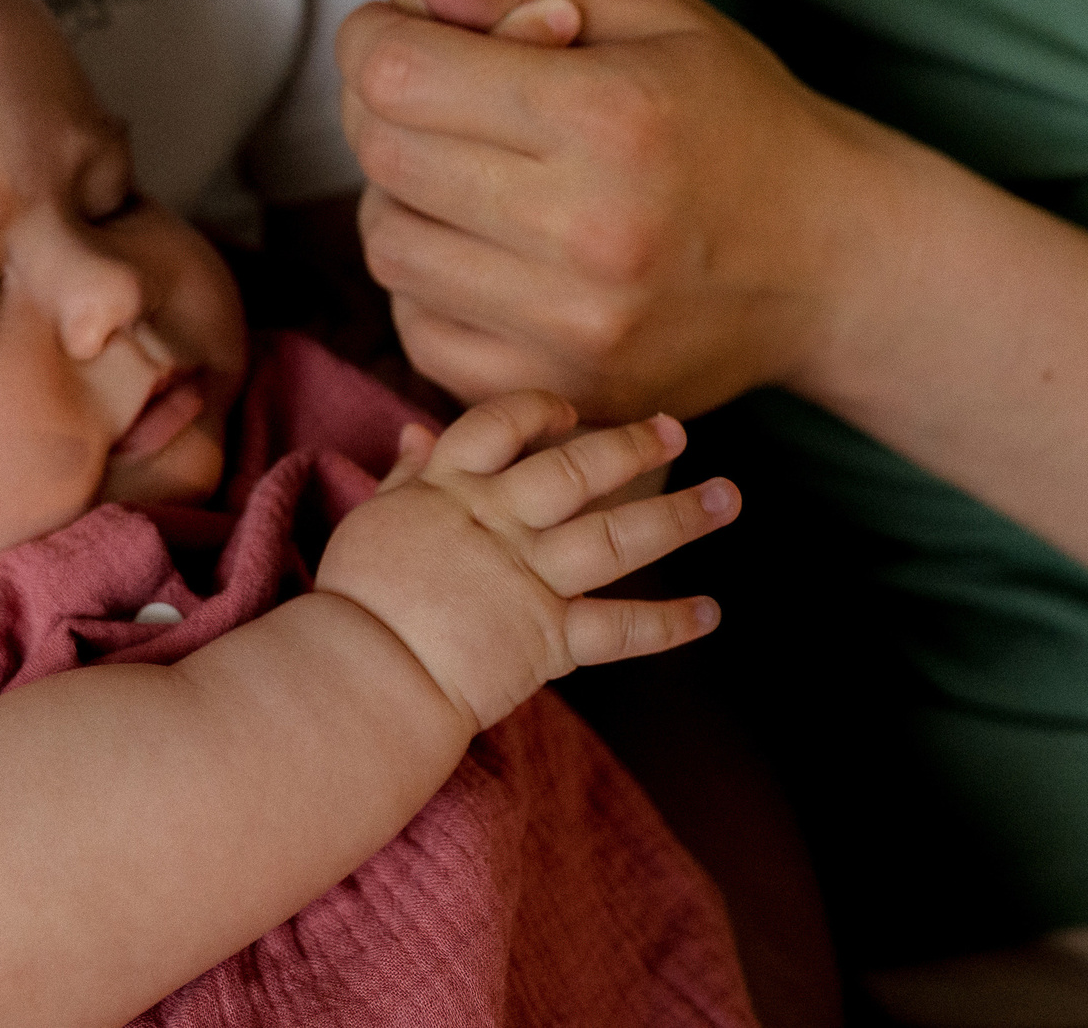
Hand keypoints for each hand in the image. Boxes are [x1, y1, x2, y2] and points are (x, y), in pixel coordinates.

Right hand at [316, 392, 737, 730]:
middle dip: (634, 447)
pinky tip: (710, 612)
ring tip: (728, 497)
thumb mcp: (375, 517)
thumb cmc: (360, 599)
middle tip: (677, 433)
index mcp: (453, 488)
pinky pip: (619, 628)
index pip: (504, 424)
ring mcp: (529, 579)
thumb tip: (417, 429)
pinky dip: (668, 623)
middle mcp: (501, 523)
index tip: (570, 413)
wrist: (362, 677)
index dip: (541, 411)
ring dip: (679, 517)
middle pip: (579, 470)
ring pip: (617, 537)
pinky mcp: (548, 639)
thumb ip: (408, 475)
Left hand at [342, 0, 897, 420]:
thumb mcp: (651, 14)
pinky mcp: (563, 386)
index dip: (372, 36)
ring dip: (399, 196)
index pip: (401, 73)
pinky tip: (480, 247)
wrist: (831, 263)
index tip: (390, 30)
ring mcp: (573, 327)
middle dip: (381, 108)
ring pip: (389, 247)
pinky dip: (427, 282)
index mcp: (612, 117)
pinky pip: (419, 330)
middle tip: (425, 91)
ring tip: (460, 170)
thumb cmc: (736, 118)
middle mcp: (588, 231)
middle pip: (382, 157)